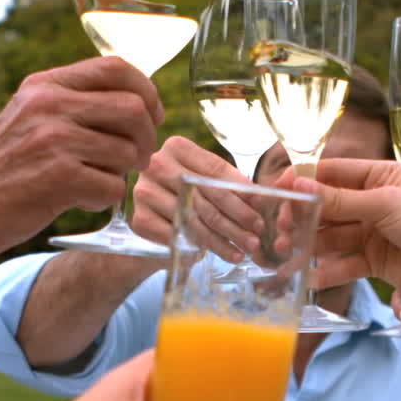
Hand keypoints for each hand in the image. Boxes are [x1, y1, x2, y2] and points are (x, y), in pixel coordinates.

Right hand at [0, 57, 164, 257]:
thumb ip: (72, 103)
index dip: (147, 92)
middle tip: (134, 160)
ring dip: (121, 175)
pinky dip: (103, 200)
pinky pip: (112, 188)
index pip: (117, 68)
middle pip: (133, 110)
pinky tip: (79, 201)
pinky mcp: (57, 179)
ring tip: (94, 183)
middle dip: (145, 140)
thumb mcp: (29, 116)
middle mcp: (49, 105)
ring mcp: (53, 140)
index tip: (151, 116)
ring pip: (127, 153)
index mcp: (45, 85)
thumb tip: (136, 101)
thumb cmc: (0, 167)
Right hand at [132, 136, 264, 260]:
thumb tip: (260, 197)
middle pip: (205, 195)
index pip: (214, 170)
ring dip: (223, 239)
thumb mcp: (209, 182)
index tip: (261, 209)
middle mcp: (155, 165)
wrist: (155, 221)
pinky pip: (177, 235)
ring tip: (243, 252)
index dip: (241, 191)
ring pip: (194, 219)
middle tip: (256, 237)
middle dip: (235, 219)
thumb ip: (231, 184)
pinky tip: (221, 254)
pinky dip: (202, 247)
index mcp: (176, 147)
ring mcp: (144, 192)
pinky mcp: (139, 220)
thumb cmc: (188, 195)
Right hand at [281, 159, 400, 294]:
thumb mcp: (385, 205)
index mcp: (382, 176)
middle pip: (328, 207)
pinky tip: (310, 278)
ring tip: (287, 257)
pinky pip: (346, 264)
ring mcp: (376, 233)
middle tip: (279, 231)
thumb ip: (340, 200)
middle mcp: (376, 202)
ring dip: (310, 247)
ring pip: (333, 238)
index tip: (277, 191)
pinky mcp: (379, 263)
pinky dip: (328, 271)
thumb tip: (299, 185)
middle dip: (302, 219)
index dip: (304, 181)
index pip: (333, 173)